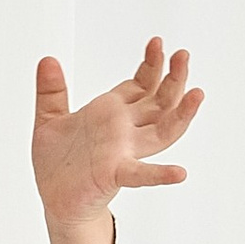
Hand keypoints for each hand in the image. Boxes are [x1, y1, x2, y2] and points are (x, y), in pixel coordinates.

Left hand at [33, 39, 202, 243]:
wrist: (54, 201)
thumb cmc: (58, 164)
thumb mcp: (49, 120)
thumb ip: (51, 91)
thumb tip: (47, 59)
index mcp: (111, 113)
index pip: (140, 84)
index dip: (152, 64)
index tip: (158, 42)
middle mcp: (124, 131)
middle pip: (159, 101)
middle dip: (173, 78)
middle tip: (183, 55)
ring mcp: (123, 152)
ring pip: (161, 131)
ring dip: (181, 114)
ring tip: (197, 95)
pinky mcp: (115, 175)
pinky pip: (142, 174)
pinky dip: (160, 174)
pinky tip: (179, 173)